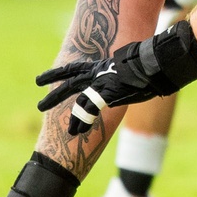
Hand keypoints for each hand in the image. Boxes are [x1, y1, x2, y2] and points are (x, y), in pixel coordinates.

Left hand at [36, 21, 196, 133]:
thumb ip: (124, 78)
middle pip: (68, 82)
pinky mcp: (105, 93)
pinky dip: (82, 122)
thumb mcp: (134, 69)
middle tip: (39, 106)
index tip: (43, 79)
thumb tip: (123, 86)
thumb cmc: (152, 64)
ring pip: (78, 102)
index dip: (58, 74)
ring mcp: (100, 83)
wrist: (156, 62)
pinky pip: (89, 110)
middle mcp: (97, 73)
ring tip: (67, 133)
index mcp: (102, 66)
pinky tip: (76, 132)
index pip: (75, 69)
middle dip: (53, 94)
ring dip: (72, 119)